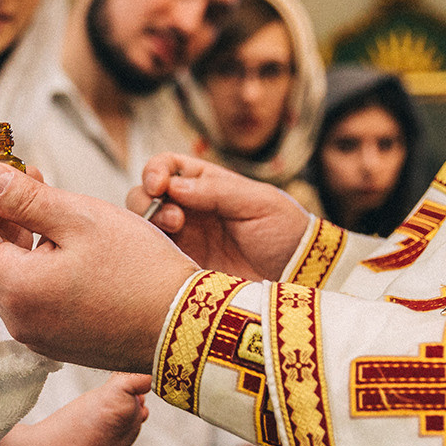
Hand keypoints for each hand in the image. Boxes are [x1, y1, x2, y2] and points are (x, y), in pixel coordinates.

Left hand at [0, 157, 196, 371]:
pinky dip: (32, 259)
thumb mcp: (80, 219)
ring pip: (7, 275)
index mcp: (16, 290)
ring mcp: (38, 334)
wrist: (188, 328)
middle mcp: (18, 321)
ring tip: (37, 193)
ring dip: (13, 233)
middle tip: (10, 172)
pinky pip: (30, 294)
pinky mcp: (58, 339)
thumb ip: (23, 198)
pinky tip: (55, 233)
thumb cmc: (142, 271)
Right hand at [128, 154, 310, 281]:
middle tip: (173, 217)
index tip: (158, 184)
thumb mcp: (260, 202)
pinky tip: (170, 253)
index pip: (168, 166)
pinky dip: (151, 250)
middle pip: (145, 194)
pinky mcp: (182, 268)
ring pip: (144, 224)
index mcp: (209, 185)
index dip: (155, 170)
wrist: (300, 279)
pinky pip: (154, 255)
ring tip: (176, 230)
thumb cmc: (287, 233)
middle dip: (146, 199)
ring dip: (150, 222)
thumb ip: (217, 190)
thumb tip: (173, 185)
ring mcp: (185, 239)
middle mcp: (191, 209)